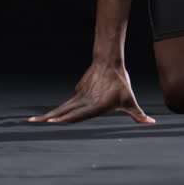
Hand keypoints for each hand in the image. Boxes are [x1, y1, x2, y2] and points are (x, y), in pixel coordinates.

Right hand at [29, 61, 155, 124]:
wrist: (109, 61)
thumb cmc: (120, 82)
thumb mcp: (130, 100)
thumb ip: (138, 114)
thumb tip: (151, 122)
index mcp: (94, 105)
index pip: (77, 114)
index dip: (64, 119)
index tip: (50, 122)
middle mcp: (84, 101)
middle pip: (63, 112)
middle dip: (48, 119)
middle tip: (32, 123)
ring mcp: (79, 95)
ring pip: (62, 107)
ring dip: (49, 115)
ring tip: (34, 121)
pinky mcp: (78, 91)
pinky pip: (68, 103)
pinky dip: (58, 110)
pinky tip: (52, 116)